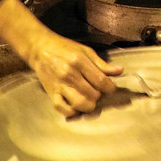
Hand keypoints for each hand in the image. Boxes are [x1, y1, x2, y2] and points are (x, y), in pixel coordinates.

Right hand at [0, 0, 124, 117]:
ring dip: (89, 105)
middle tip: (98, 91)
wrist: (40, 49)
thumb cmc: (65, 49)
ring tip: (90, 99)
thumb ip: (102, 64)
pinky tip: (77, 107)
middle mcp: (69, 74)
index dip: (110, 88)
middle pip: (93, 94)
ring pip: (80, 103)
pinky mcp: (51, 93)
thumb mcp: (86, 51)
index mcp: (79, 61)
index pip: (101, 81)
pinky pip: (62, 109)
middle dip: (100, 95)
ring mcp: (59, 85)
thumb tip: (120, 71)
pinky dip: (72, 111)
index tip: (110, 88)